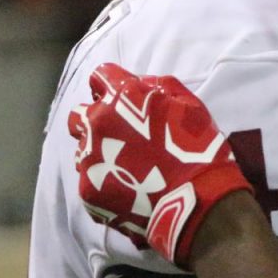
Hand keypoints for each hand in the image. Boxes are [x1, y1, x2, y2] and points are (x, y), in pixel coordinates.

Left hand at [69, 62, 253, 267]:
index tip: (126, 98)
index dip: (114, 85)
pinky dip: (106, 181)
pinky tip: (129, 188)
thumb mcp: (190, 105)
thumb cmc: (197, 147)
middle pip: (80, 113)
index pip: (101, 76)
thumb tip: (143, 84)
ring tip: (127, 166)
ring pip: (83, 148)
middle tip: (122, 134)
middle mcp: (96, 124)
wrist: (195, 200)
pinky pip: (89, 180)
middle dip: (97, 118)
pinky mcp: (87, 190)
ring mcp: (89, 159)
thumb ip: (161, 86)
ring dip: (100, 151)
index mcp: (121, 98)